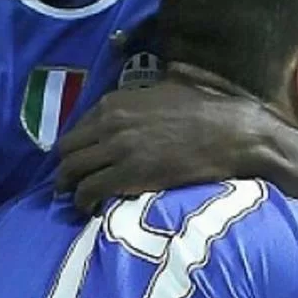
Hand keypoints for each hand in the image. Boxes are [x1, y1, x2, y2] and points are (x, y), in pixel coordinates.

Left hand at [56, 79, 261, 209]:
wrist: (231, 133)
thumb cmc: (207, 110)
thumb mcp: (166, 89)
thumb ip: (141, 97)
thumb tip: (137, 99)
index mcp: (116, 101)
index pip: (78, 126)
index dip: (77, 146)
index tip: (82, 159)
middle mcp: (110, 122)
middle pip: (67, 149)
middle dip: (66, 167)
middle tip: (70, 182)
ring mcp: (118, 148)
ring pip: (70, 171)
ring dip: (69, 187)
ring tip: (76, 199)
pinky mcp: (128, 174)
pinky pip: (88, 190)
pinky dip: (83, 201)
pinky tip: (90, 208)